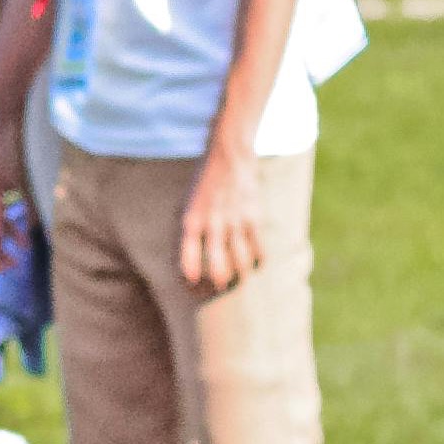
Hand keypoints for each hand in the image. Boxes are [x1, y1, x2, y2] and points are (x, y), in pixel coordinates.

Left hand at [174, 148, 264, 294]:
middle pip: (218, 267)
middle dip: (219, 283)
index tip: (192, 285)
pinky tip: (256, 263)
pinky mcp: (253, 218)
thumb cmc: (203, 183)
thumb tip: (185, 255)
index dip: (189, 278)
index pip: (187, 259)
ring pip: (241, 262)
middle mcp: (212, 224)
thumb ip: (188, 228)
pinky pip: (258, 249)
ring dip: (240, 276)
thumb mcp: (186, 202)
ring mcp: (234, 222)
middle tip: (220, 287)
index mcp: (191, 221)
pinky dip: (258, 261)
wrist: (228, 157)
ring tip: (238, 279)